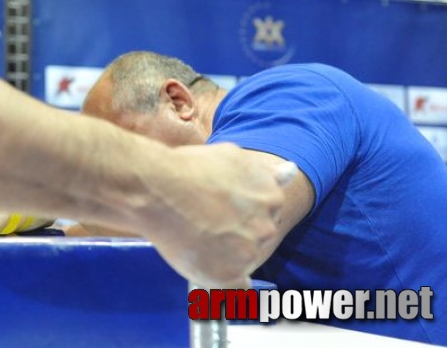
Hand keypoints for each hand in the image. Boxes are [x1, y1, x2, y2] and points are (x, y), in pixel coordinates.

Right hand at [135, 142, 293, 287]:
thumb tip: (290, 172)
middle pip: (256, 238)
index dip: (240, 214)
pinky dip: (222, 282)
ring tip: (196, 238)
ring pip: (243, 261)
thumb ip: (262, 173)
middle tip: (205, 223)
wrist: (157, 188)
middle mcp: (267, 226)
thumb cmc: (187, 169)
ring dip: (226, 256)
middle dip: (236, 234)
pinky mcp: (229, 274)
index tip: (220, 212)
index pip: (266, 214)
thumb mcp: (231, 157)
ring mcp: (249, 252)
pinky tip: (205, 268)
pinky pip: (235, 288)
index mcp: (272, 197)